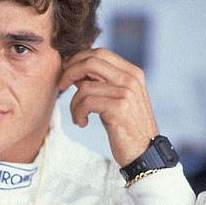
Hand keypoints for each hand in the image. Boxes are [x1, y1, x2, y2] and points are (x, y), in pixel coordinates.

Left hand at [59, 48, 157, 165]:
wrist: (143, 152)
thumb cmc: (126, 126)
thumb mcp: (116, 99)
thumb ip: (101, 83)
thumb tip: (75, 70)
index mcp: (132, 72)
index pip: (100, 53)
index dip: (78, 60)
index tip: (67, 72)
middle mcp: (131, 78)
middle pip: (91, 61)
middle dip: (70, 72)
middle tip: (62, 85)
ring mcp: (126, 92)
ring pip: (85, 85)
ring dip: (74, 103)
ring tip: (78, 116)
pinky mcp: (118, 107)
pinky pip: (85, 102)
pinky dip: (77, 113)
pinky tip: (81, 123)